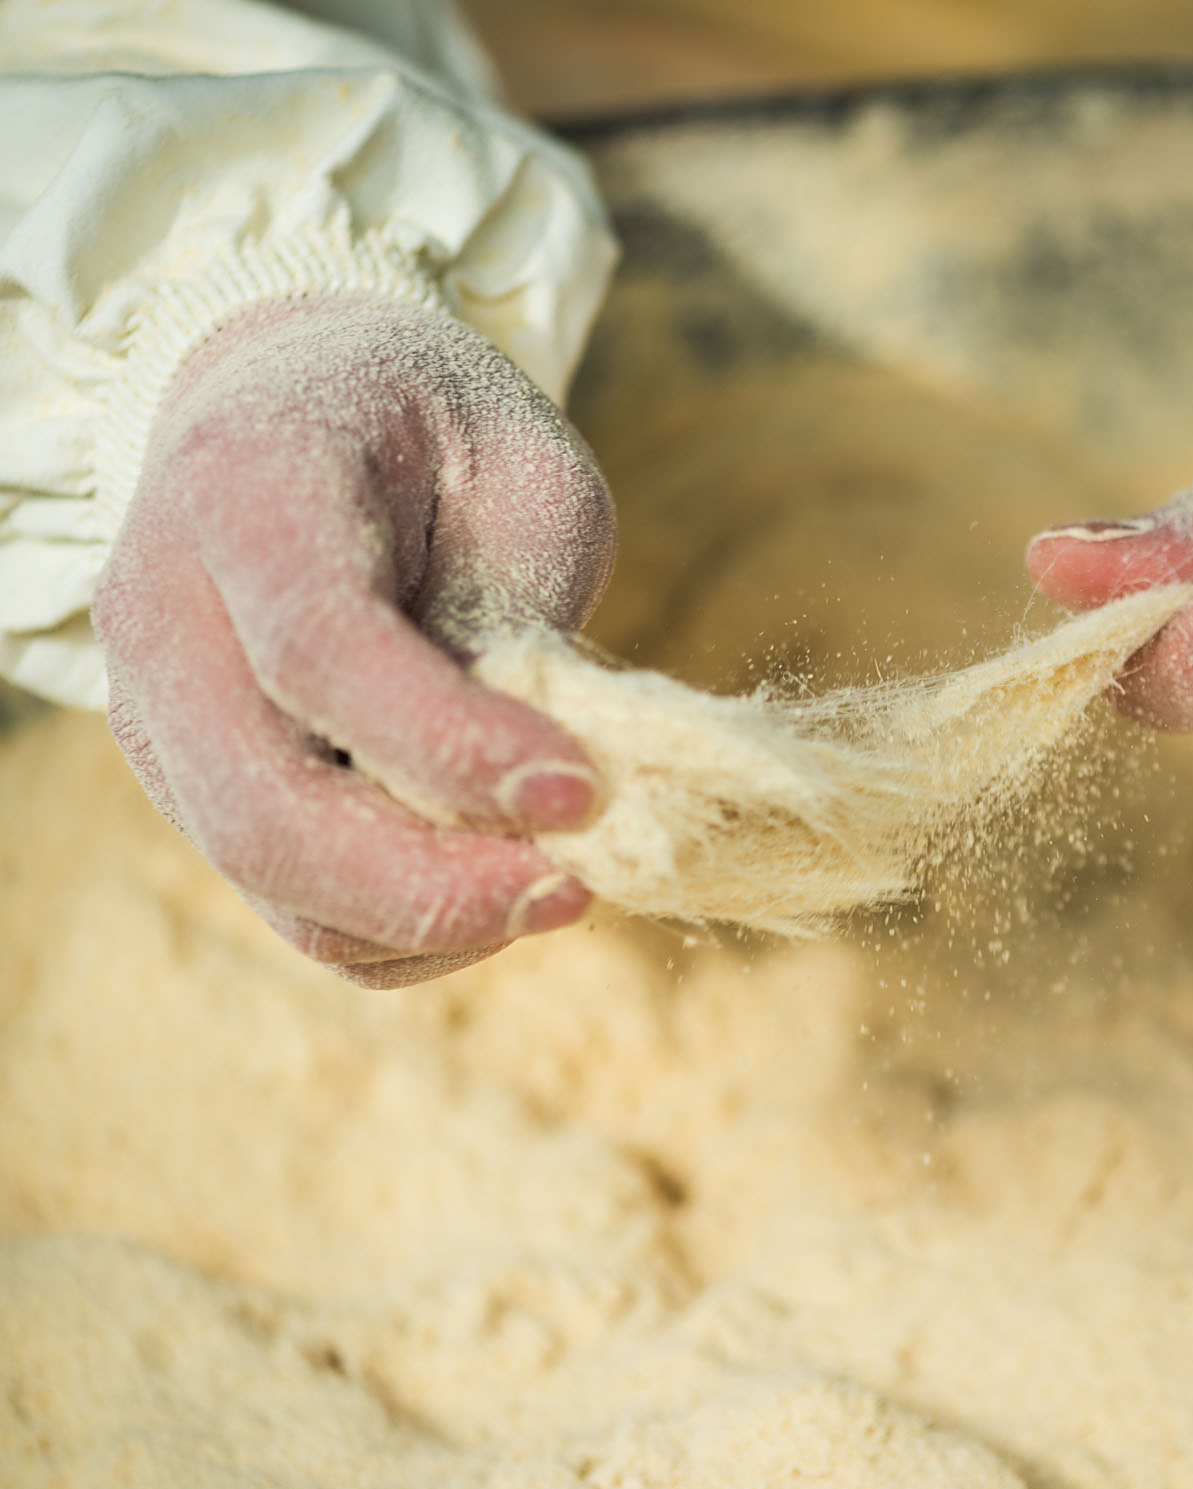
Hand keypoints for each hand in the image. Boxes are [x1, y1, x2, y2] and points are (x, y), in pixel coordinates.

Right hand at [94, 295, 615, 986]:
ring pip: (273, 879)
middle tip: (574, 887)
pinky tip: (500, 885)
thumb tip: (538, 782)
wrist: (300, 402)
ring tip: (559, 884)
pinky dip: (405, 929)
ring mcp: (162, 715)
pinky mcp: (195, 787)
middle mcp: (166, 612)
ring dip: (427, 919)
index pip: (319, 649)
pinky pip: (293, 904)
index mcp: (247, 489)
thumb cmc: (440, 434)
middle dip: (430, 882)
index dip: (451, 743)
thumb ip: (518, 609)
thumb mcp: (521, 470)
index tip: (578, 791)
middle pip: (265, 807)